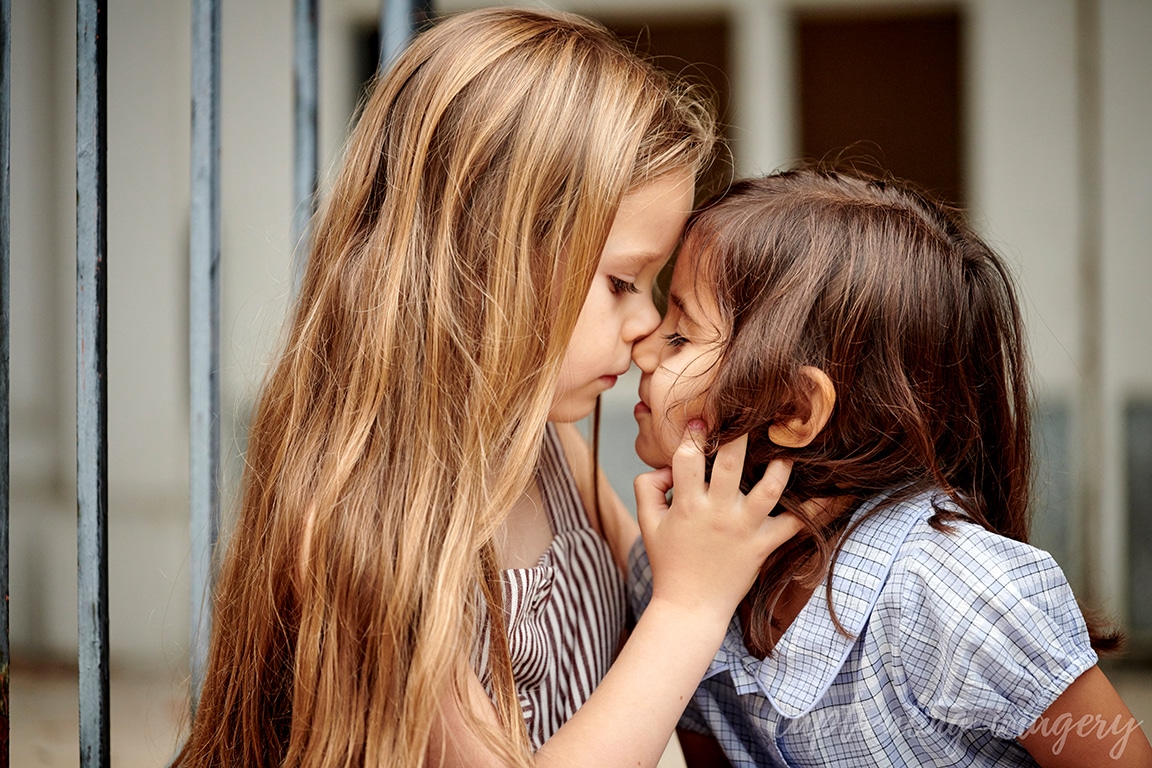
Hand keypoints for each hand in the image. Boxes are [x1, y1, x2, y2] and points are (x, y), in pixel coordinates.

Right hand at [634, 422, 802, 623]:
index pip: (688, 459)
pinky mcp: (764, 544)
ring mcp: (744, 528)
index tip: (701, 420)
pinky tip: (841, 491)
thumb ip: (648, 487)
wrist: (690, 607)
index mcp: (687, 505)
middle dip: (740, 433)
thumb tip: (666, 466)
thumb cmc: (668, 563)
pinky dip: (819, 509)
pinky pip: (796, 523)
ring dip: (780, 463)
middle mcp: (718, 513)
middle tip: (751, 409)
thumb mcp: (647, 523)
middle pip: (731, 463)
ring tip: (788, 442)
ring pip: (770, 488)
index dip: (693, 436)